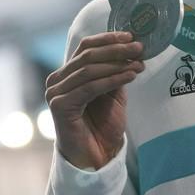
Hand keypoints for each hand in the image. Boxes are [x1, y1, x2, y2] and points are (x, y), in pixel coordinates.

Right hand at [45, 31, 144, 169]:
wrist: (96, 157)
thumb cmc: (103, 126)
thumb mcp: (112, 92)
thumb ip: (116, 71)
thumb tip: (132, 50)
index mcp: (67, 73)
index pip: (86, 47)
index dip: (108, 39)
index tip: (131, 36)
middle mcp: (57, 80)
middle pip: (88, 55)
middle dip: (117, 50)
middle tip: (139, 48)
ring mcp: (55, 93)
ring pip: (90, 70)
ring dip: (118, 65)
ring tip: (139, 64)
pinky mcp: (59, 106)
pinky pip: (90, 87)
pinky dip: (112, 79)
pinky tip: (130, 76)